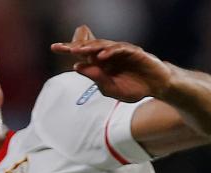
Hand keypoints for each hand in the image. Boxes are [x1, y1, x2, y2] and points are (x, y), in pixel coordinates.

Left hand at [49, 25, 173, 102]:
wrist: (156, 87)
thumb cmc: (134, 87)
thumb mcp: (112, 89)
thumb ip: (96, 79)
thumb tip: (76, 67)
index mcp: (102, 62)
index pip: (83, 53)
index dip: (69, 48)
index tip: (54, 47)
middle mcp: (109, 54)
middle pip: (90, 46)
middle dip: (76, 45)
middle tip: (62, 47)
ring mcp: (121, 51)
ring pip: (104, 45)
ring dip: (90, 47)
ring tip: (78, 50)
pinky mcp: (134, 52)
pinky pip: (121, 49)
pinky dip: (111, 51)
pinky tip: (101, 56)